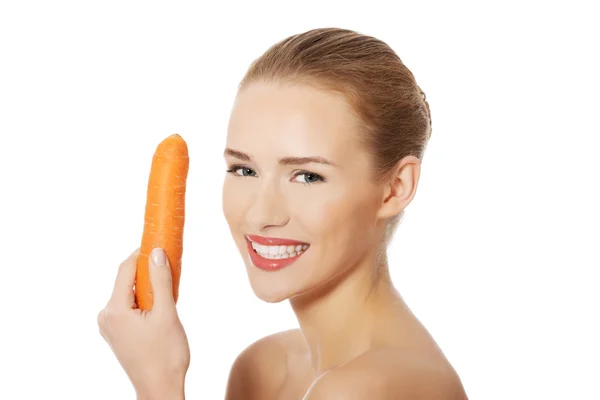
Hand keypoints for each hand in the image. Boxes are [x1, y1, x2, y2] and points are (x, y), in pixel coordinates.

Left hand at [98, 248, 189, 398]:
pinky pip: (129, 307)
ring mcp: (109, 326)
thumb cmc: (165, 355)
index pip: (125, 270)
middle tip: (169, 268)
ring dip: (148, 288)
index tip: (158, 245)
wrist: (159, 389)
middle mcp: (106, 316)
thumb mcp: (167, 313)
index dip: (141, 254)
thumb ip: (160, 280)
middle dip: (147, 273)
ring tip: (169, 292)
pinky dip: (144, 301)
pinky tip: (161, 306)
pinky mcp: (116, 333)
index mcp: (114, 310)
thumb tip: (156, 252)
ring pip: (129, 294)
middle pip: (126, 281)